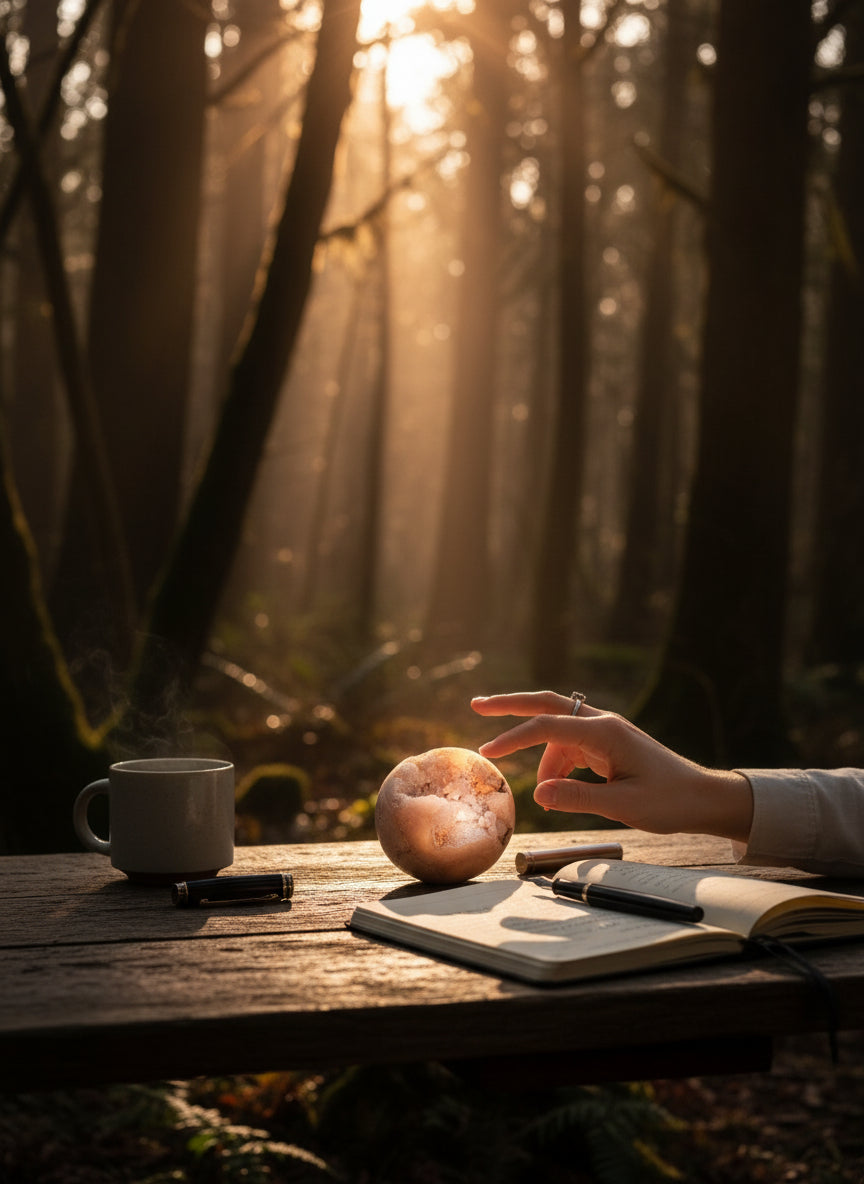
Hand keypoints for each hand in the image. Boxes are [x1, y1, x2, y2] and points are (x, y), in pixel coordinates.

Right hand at [471, 691, 752, 842]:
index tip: (487, 751)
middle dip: (511, 705)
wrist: (703, 799)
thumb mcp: (623, 806)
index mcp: (606, 732)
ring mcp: (606, 732)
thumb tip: (538, 793)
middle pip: (547, 703)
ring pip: (558, 730)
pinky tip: (556, 788)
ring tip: (542, 792)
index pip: (548, 726)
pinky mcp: (608, 744)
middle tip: (476, 705)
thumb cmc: (670, 802)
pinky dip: (556, 763)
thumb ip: (578, 798)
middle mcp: (604, 723)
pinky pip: (570, 746)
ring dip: (540, 755)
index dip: (514, 737)